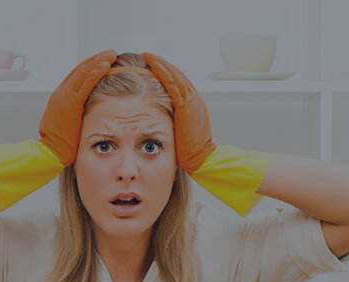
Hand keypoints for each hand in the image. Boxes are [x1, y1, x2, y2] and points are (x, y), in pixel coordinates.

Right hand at [39, 49, 116, 164]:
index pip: (77, 76)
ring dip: (99, 61)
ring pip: (84, 72)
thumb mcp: (67, 124)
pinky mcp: (70, 102)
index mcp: (60, 98)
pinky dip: (96, 72)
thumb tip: (87, 113)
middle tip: (111, 53)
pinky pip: (85, 83)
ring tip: (112, 54)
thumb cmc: (59, 145)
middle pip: (81, 69)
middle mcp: (61, 93)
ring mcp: (64, 96)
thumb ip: (75, 114)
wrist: (49, 154)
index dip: (91, 66)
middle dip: (96, 59)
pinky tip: (106, 65)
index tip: (103, 61)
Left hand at [141, 52, 214, 172]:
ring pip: (174, 75)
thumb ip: (172, 120)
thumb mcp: (179, 131)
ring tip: (147, 56)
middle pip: (175, 75)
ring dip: (160, 64)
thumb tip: (157, 119)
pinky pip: (173, 82)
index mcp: (192, 105)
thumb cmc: (189, 152)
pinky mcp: (187, 104)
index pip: (176, 83)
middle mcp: (194, 99)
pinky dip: (163, 71)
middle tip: (146, 55)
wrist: (202, 160)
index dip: (163, 73)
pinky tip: (153, 64)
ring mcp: (192, 100)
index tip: (150, 66)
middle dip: (160, 64)